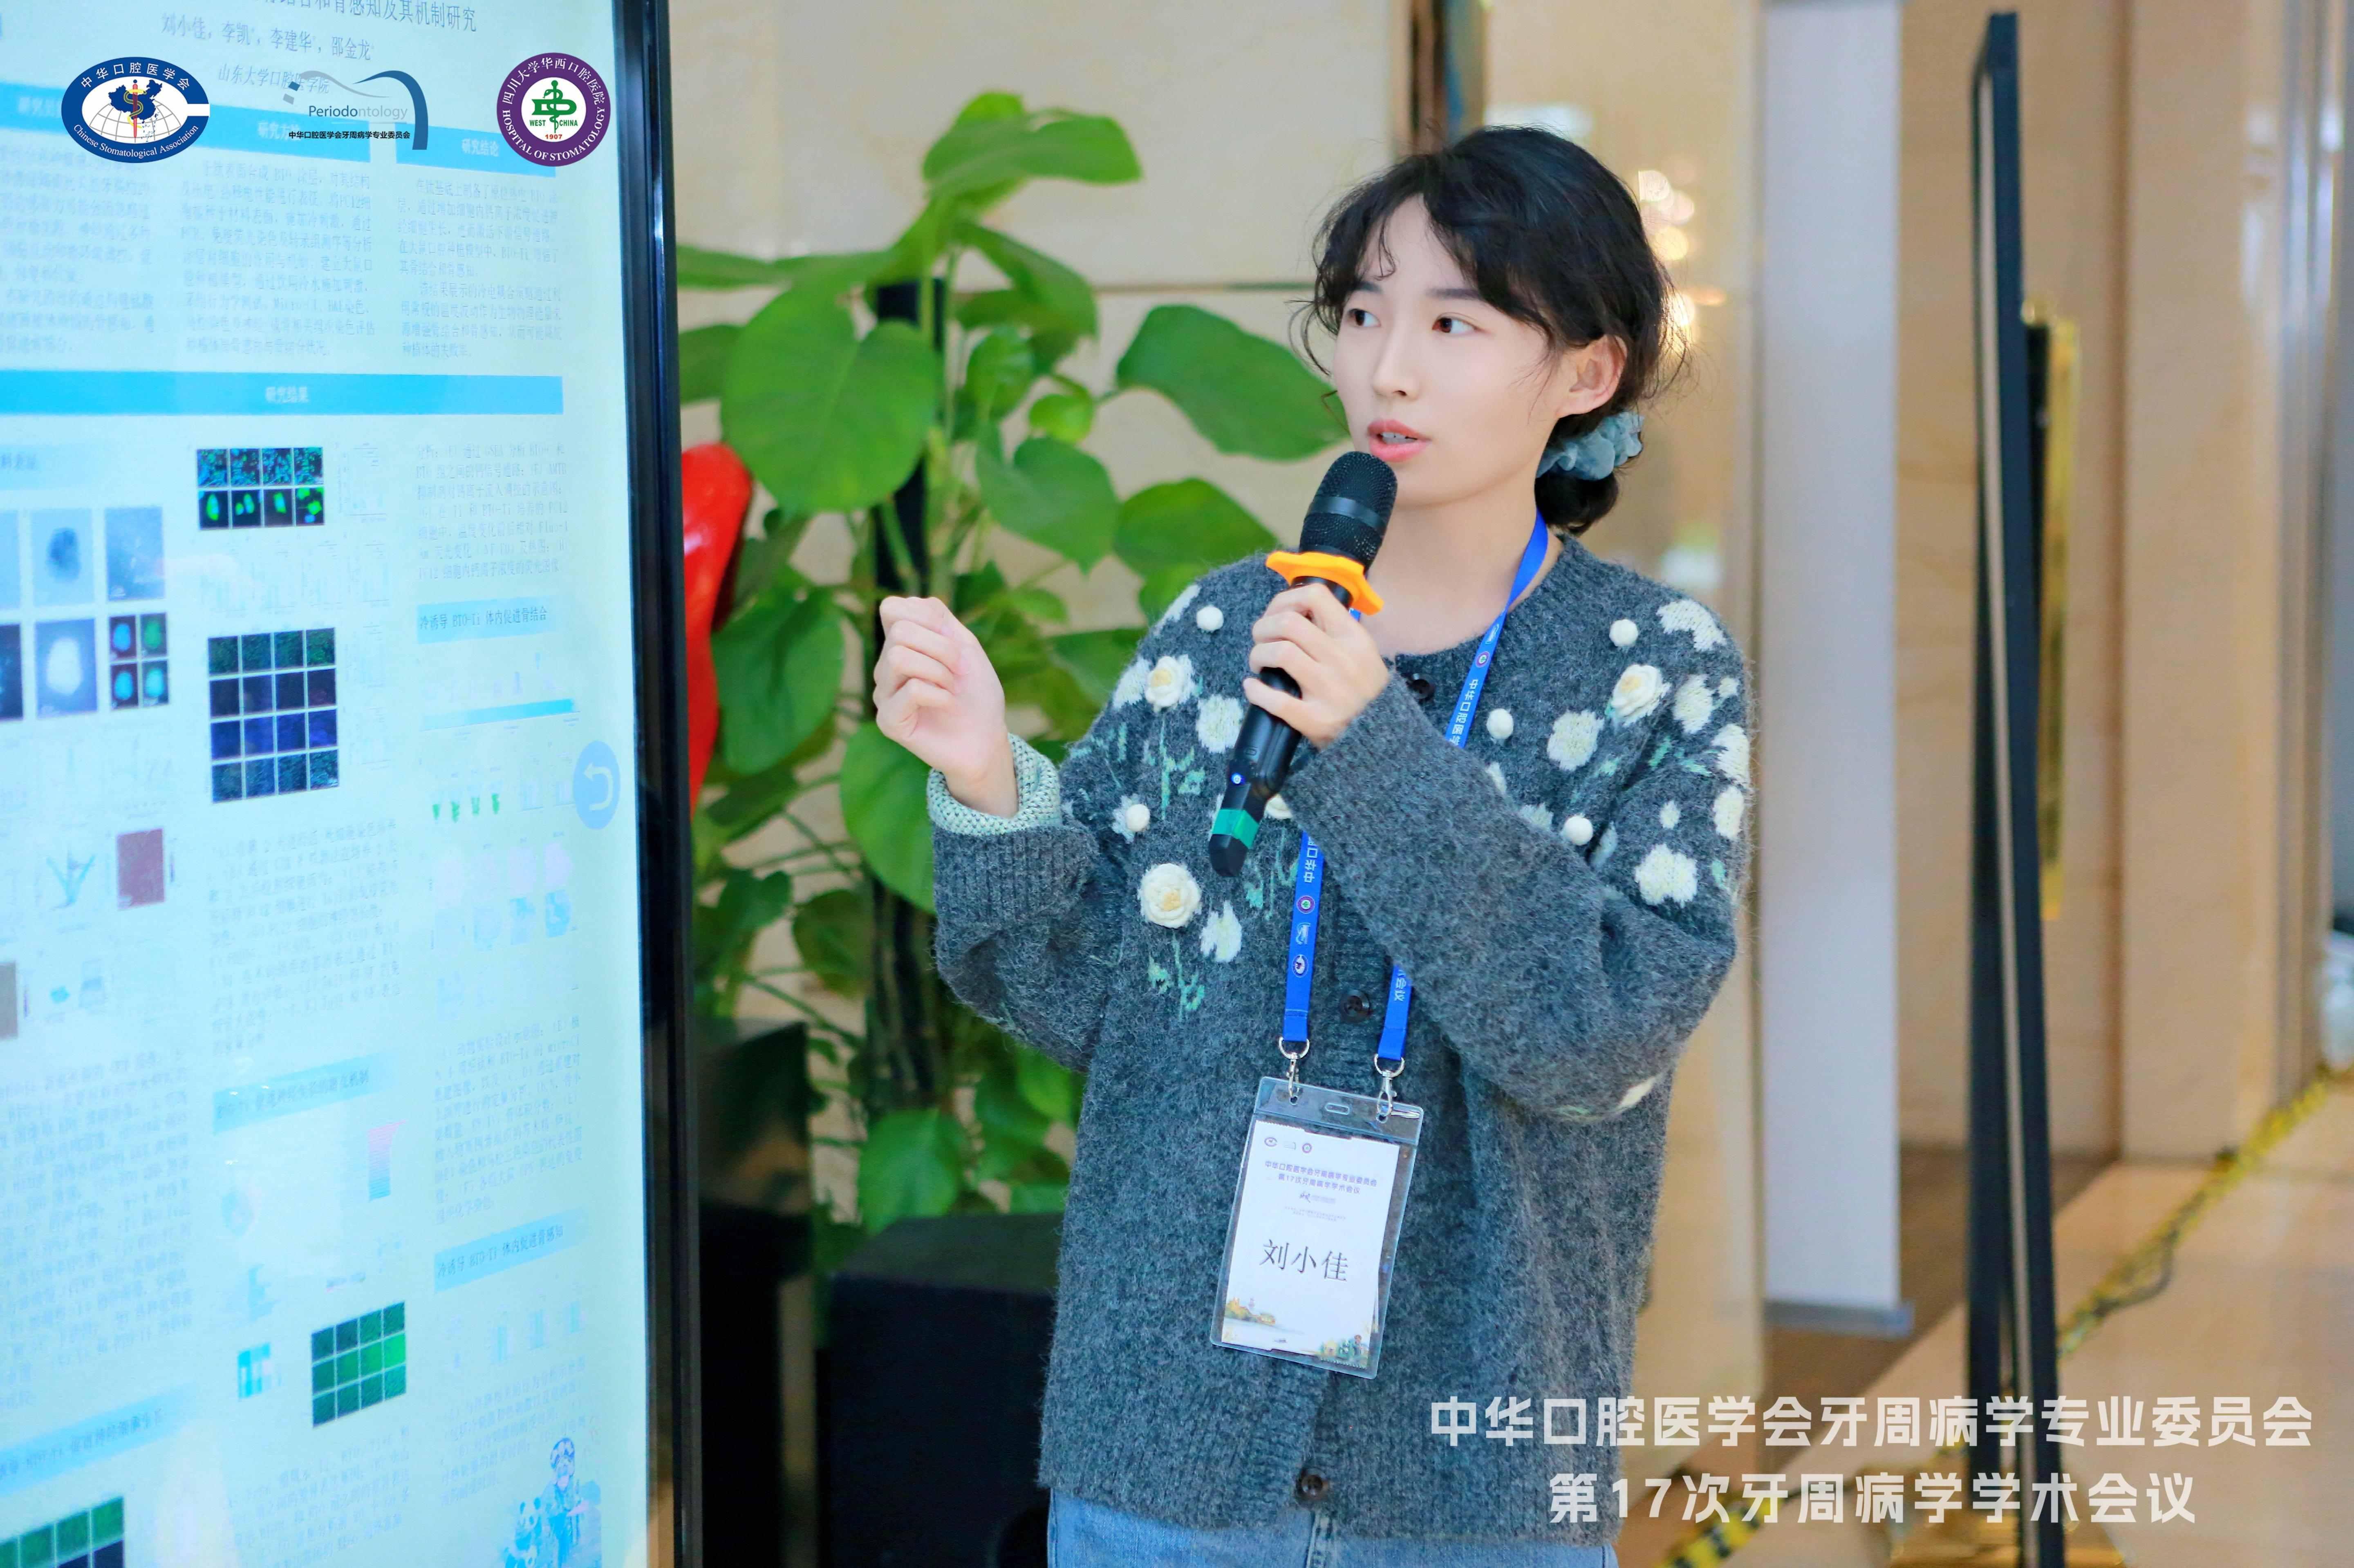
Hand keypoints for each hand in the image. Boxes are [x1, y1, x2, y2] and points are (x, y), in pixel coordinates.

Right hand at [874, 595, 1015, 813]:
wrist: (987, 738)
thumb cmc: (977, 693)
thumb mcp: (965, 645)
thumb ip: (938, 618)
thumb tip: (908, 602)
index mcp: (901, 645)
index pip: (892, 608)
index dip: (928, 618)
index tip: (953, 642)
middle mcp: (886, 667)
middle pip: (900, 631)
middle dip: (941, 647)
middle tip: (958, 671)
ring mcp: (884, 694)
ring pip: (898, 657)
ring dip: (939, 671)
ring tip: (951, 688)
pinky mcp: (888, 721)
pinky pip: (910, 690)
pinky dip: (939, 694)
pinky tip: (947, 705)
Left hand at [1242, 583, 1389, 747]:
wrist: (1382, 735)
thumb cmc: (1365, 690)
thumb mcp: (1362, 652)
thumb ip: (1334, 631)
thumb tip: (1294, 610)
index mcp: (1353, 638)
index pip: (1316, 596)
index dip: (1285, 599)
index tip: (1277, 613)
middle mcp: (1342, 659)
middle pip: (1288, 622)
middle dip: (1263, 627)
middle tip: (1261, 640)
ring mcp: (1329, 689)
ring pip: (1280, 652)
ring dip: (1258, 654)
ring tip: (1259, 664)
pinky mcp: (1315, 719)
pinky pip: (1275, 699)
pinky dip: (1255, 691)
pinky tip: (1252, 687)